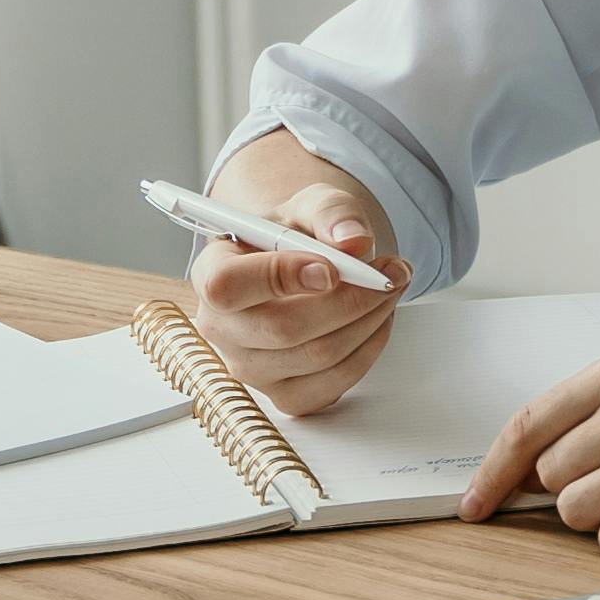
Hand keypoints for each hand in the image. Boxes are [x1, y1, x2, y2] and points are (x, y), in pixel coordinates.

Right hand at [183, 170, 400, 416]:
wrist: (299, 265)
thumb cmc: (294, 237)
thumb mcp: (310, 205)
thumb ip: (331, 212)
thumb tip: (354, 240)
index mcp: (211, 272)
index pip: (227, 285)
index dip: (280, 277)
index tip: (330, 268)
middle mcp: (220, 327)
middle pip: (283, 329)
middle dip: (350, 300)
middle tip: (386, 275)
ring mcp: (250, 368)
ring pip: (318, 357)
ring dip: (368, 321)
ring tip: (388, 288)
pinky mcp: (284, 394)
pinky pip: (334, 383)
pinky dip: (369, 350)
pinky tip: (375, 320)